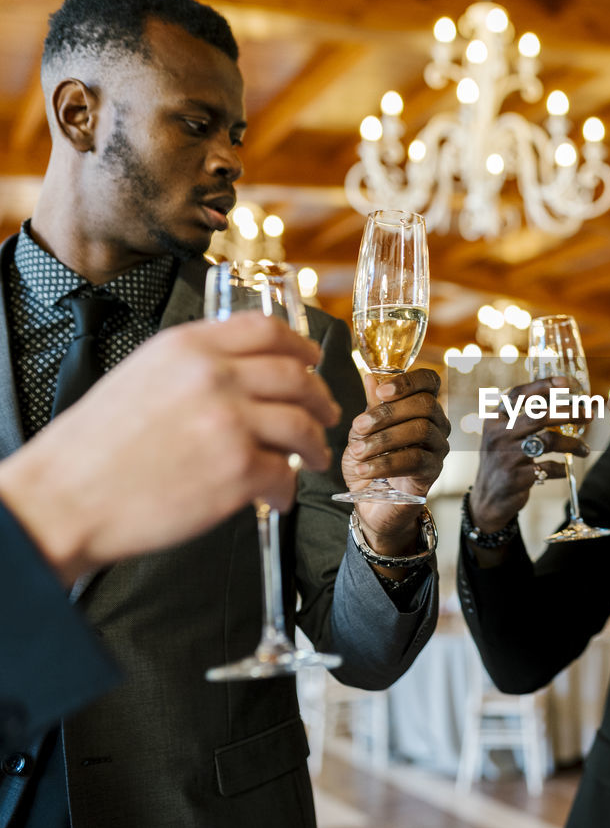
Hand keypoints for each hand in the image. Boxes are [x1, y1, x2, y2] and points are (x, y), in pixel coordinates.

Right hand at [0, 313, 340, 582]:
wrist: (63, 498)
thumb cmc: (94, 448)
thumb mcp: (141, 375)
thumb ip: (194, 366)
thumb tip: (244, 373)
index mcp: (189, 347)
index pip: (265, 329)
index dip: (299, 346)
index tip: (312, 361)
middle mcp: (215, 377)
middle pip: (296, 377)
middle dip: (320, 398)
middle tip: (327, 414)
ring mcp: (230, 422)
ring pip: (303, 425)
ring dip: (316, 445)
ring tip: (316, 457)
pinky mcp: (238, 469)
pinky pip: (286, 474)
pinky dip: (288, 489)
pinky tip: (277, 496)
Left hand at [342, 368, 450, 551]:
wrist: (371, 504)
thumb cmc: (370, 463)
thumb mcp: (363, 432)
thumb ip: (371, 406)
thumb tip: (371, 376)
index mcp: (421, 407)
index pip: (430, 381)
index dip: (410, 381)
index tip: (382, 391)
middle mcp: (437, 424)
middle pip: (426, 405)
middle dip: (389, 412)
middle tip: (359, 425)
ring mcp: (438, 449)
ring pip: (421, 430)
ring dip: (384, 439)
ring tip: (357, 452)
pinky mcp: (433, 472)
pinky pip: (416, 460)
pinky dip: (386, 463)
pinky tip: (364, 469)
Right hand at [468, 377, 588, 533]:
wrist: (487, 499)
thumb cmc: (504, 461)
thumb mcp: (504, 437)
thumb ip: (524, 420)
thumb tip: (562, 403)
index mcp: (495, 420)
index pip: (518, 394)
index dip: (542, 385)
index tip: (566, 382)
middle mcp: (498, 435)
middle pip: (540, 416)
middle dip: (569, 413)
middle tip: (589, 415)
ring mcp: (505, 457)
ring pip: (549, 441)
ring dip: (573, 444)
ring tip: (585, 449)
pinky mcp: (515, 478)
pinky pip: (548, 467)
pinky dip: (561, 467)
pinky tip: (565, 468)